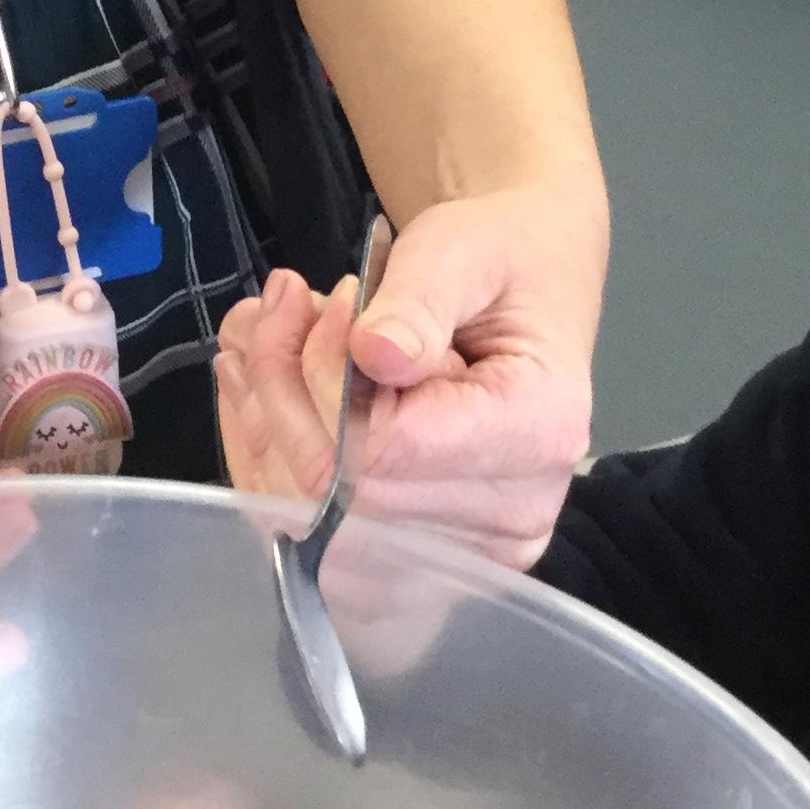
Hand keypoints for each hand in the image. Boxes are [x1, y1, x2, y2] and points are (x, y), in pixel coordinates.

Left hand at [214, 185, 601, 571]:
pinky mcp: (429, 560)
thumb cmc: (498, 261)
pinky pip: (316, 534)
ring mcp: (473, 550)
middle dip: (287, 389)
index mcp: (541, 429)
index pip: (389, 447)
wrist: (524, 291)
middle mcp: (517, 512)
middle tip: (285, 307)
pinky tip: (268, 390)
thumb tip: (375, 355)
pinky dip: (276, 456)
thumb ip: (420, 298)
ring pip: (315, 517)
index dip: (329, 376)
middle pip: (345, 490)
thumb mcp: (463, 248)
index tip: (330, 300)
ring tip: (268, 336)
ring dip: (270, 420)